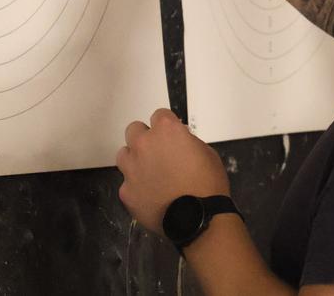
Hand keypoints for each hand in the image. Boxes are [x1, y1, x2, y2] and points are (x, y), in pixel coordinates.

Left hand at [115, 108, 229, 232]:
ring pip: (124, 154)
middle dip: (145, 138)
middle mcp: (144, 145)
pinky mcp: (125, 191)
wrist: (198, 219)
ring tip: (149, 174)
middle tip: (158, 152)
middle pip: (134, 130)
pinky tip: (150, 196)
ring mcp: (131, 169)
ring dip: (135, 159)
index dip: (168, 125)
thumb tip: (177, 144)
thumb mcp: (207, 153)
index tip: (174, 136)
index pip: (159, 115)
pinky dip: (136, 186)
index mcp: (166, 131)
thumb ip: (187, 142)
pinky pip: (127, 183)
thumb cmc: (209, 183)